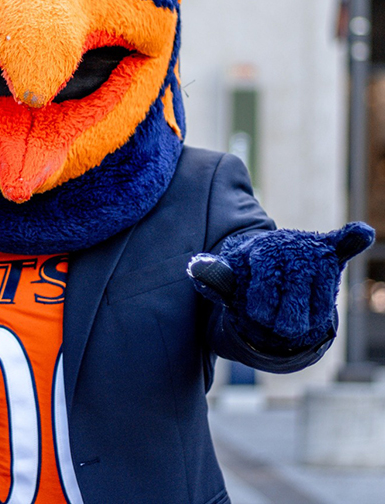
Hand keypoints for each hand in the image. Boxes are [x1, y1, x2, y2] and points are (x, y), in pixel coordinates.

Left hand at [188, 221, 373, 349]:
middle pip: (295, 291)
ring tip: (294, 321)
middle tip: (276, 324)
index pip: (266, 278)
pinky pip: (342, 245)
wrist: (269, 265)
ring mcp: (310, 251)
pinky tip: (361, 232)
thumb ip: (214, 276)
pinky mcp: (329, 256)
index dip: (262, 302)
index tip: (257, 314)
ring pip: (319, 297)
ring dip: (307, 316)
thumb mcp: (228, 278)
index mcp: (259, 248)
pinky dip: (351, 239)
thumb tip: (195, 267)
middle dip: (285, 315)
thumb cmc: (248, 276)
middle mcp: (287, 245)